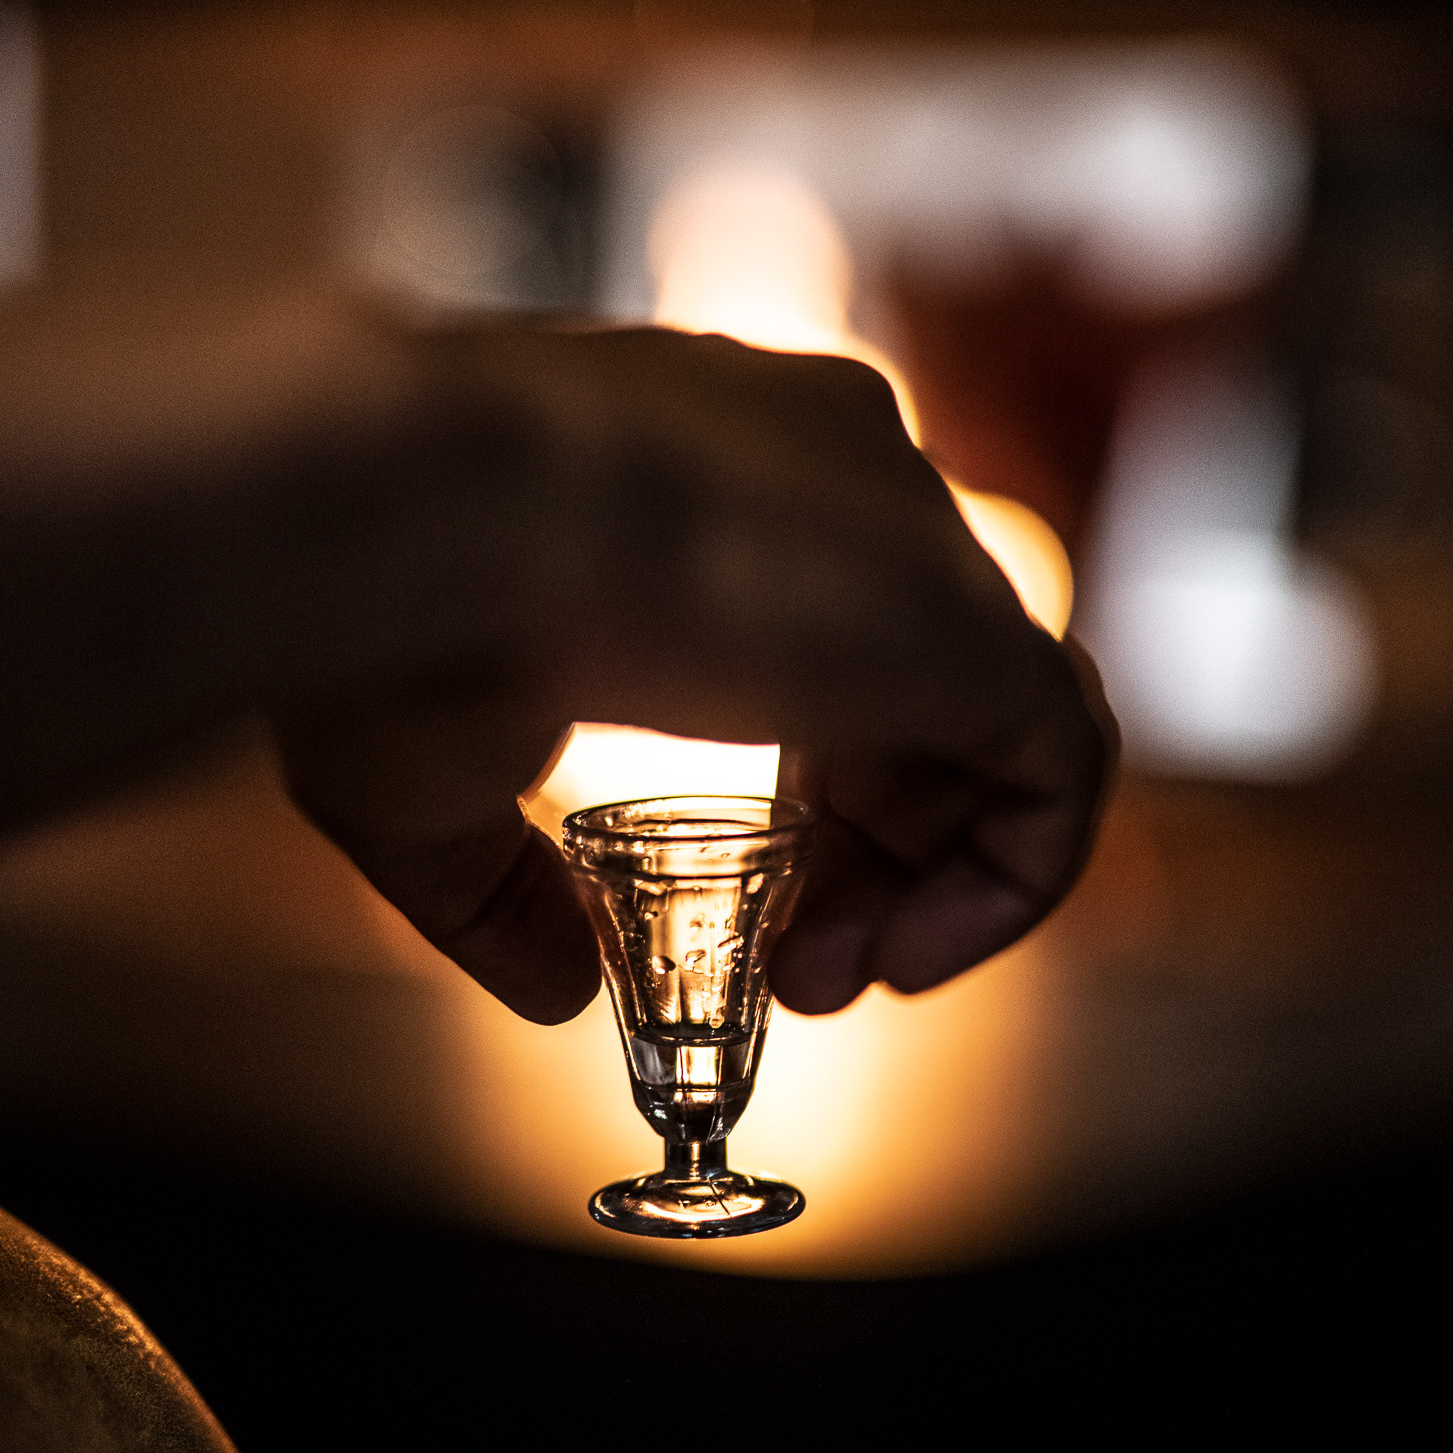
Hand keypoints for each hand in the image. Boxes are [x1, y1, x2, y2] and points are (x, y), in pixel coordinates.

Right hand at [0, 293, 1112, 1022]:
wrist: (434, 508)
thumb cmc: (392, 613)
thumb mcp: (427, 779)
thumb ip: (505, 888)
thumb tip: (556, 988)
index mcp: (704, 465)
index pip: (814, 616)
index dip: (801, 778)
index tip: (747, 887)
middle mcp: (826, 473)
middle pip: (913, 678)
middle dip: (864, 843)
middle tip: (795, 962)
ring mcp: (909, 536)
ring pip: (995, 715)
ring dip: (929, 872)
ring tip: (830, 977)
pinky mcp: (965, 618)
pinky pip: (1061, 761)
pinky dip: (1013, 877)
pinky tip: (909, 961)